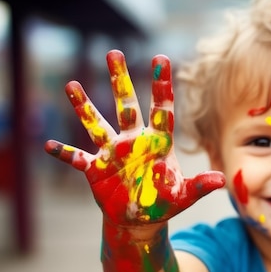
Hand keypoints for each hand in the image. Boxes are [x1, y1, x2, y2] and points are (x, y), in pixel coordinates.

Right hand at [44, 50, 224, 224]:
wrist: (140, 219)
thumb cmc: (164, 203)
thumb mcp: (183, 196)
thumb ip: (200, 186)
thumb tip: (222, 180)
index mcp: (157, 143)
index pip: (162, 109)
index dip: (161, 85)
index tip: (161, 58)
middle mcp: (134, 142)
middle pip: (126, 106)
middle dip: (120, 81)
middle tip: (114, 52)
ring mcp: (113, 153)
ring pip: (96, 124)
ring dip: (84, 107)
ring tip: (71, 85)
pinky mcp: (95, 170)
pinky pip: (77, 159)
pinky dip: (64, 154)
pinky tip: (48, 145)